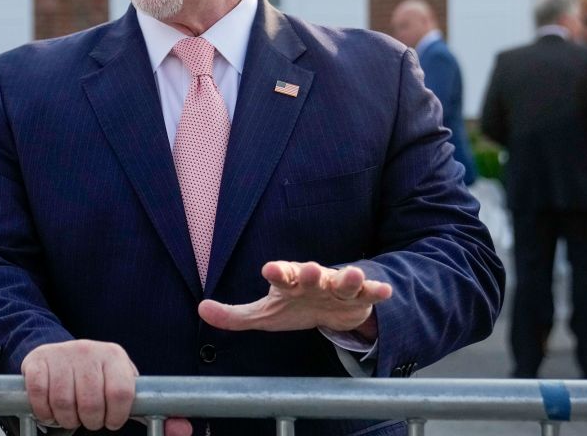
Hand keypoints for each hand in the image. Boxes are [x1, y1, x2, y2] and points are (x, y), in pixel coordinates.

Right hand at [21, 340, 139, 431]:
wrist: (60, 353)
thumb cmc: (97, 376)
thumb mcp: (120, 383)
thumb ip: (146, 407)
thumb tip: (181, 428)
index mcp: (113, 356)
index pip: (120, 393)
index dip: (116, 416)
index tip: (111, 421)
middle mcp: (88, 349)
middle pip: (91, 403)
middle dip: (90, 421)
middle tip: (88, 419)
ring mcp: (61, 354)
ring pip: (63, 402)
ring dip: (66, 419)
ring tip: (70, 415)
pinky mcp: (38, 361)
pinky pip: (40, 395)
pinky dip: (44, 411)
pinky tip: (50, 410)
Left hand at [198, 261, 391, 335]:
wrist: (329, 309)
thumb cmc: (293, 306)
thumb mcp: (264, 314)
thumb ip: (234, 316)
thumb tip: (201, 310)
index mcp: (289, 282)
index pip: (281, 275)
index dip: (277, 272)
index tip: (269, 270)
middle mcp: (314, 281)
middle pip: (313, 274)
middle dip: (313, 273)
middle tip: (313, 270)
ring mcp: (338, 288)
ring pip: (343, 281)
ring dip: (348, 278)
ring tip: (352, 274)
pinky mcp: (359, 298)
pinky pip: (369, 293)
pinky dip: (376, 291)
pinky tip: (384, 291)